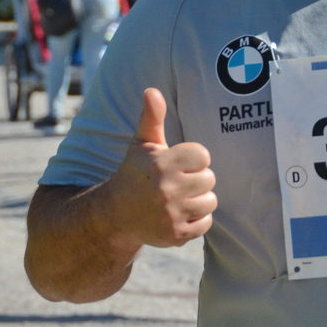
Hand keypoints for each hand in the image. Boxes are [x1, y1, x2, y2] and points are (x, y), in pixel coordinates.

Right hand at [106, 88, 216, 247]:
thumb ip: (151, 117)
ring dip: (199, 200)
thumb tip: (152, 91)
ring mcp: (171, 214)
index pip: (203, 156)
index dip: (194, 160)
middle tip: (178, 183)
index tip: (179, 164)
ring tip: (180, 198)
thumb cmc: (135, 173)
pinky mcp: (176, 235)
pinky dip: (197, 220)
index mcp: (161, 163)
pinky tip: (179, 214)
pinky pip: (206, 223)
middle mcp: (166, 189)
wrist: (115, 214)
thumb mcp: (141, 144)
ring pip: (211, 202)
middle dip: (197, 180)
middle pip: (210, 179)